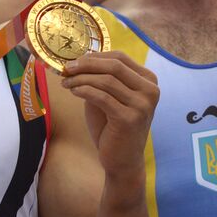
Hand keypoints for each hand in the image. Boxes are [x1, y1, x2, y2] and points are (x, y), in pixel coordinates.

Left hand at [61, 51, 158, 175]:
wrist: (122, 160)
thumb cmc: (113, 127)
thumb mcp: (109, 97)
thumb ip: (101, 78)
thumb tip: (78, 60)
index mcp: (148, 81)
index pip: (120, 57)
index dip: (94, 56)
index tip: (74, 60)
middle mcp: (150, 90)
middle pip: (114, 65)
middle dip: (86, 64)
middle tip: (66, 68)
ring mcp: (142, 105)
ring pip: (106, 80)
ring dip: (81, 78)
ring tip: (66, 82)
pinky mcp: (129, 118)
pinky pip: (101, 96)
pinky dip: (84, 90)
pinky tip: (73, 91)